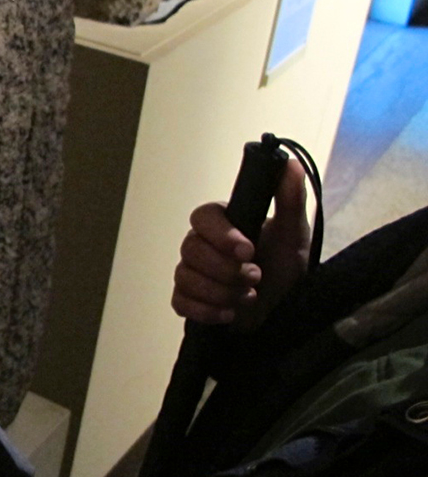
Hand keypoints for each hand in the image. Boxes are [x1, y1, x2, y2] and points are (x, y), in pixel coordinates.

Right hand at [172, 159, 309, 329]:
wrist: (283, 309)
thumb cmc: (286, 268)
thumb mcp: (294, 234)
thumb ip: (289, 199)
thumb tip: (291, 162)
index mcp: (222, 224)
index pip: (202, 217)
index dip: (221, 234)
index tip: (248, 250)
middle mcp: (201, 244)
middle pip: (190, 249)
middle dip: (226, 269)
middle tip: (256, 277)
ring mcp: (191, 272)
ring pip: (186, 277)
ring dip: (221, 292)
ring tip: (248, 296)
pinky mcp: (187, 299)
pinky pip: (181, 302)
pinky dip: (207, 311)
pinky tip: (229, 314)